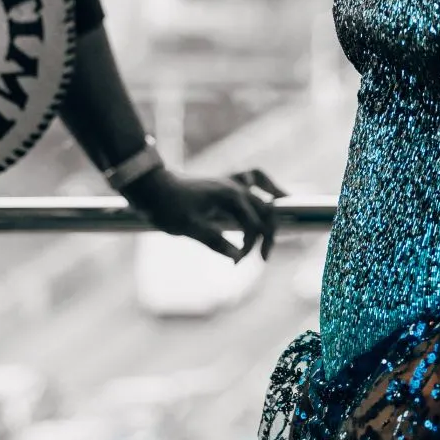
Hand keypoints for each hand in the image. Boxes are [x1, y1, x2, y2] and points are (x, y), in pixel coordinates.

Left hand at [121, 165, 283, 260]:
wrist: (151, 187)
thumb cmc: (166, 207)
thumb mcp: (188, 228)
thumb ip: (215, 242)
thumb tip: (236, 258)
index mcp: (229, 197)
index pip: (253, 225)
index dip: (250, 247)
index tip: (238, 263)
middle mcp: (234, 186)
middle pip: (264, 211)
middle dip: (268, 235)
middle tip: (263, 257)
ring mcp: (230, 182)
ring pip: (264, 189)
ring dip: (275, 203)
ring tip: (287, 211)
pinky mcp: (224, 182)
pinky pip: (252, 177)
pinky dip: (264, 184)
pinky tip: (269, 194)